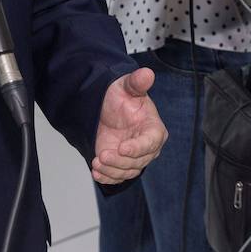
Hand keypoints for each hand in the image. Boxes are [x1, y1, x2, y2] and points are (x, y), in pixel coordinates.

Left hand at [92, 68, 166, 184]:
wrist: (106, 107)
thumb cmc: (121, 96)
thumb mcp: (127, 86)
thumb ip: (137, 82)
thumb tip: (146, 73)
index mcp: (154, 129)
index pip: (150, 142)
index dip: (137, 148)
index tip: (122, 147)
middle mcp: (147, 146)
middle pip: (139, 161)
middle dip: (120, 161)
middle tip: (102, 155)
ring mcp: (133, 157)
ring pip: (127, 171)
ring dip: (112, 170)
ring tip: (96, 162)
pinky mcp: (121, 163)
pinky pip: (118, 176)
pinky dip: (107, 177)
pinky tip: (96, 173)